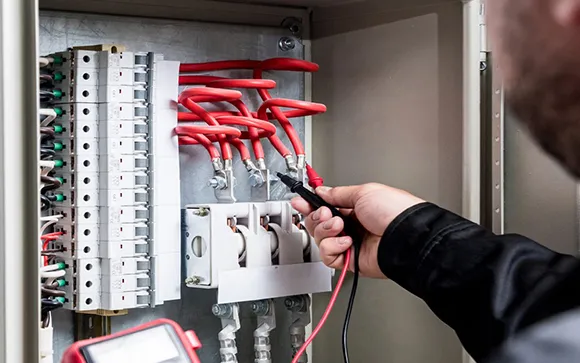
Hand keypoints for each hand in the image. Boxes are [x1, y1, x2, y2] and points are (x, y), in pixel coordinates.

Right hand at [291, 183, 423, 278]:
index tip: (299, 201)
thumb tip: (322, 191)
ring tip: (339, 226)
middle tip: (324, 213)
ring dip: (325, 231)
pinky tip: (346, 242)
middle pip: (318, 223)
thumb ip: (338, 193)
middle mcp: (351, 226)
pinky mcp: (350, 261)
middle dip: (316, 217)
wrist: (407, 236)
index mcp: (355, 207)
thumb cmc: (395, 212)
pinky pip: (328, 257)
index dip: (310, 204)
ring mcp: (350, 243)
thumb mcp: (364, 192)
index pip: (325, 206)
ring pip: (320, 240)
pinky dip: (332, 248)